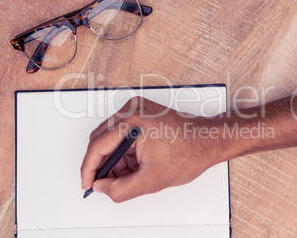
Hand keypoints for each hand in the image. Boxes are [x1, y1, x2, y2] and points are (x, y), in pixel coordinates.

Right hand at [80, 97, 223, 202]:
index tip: (87, 183)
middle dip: (103, 164)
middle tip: (106, 183)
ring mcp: (137, 108)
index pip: (97, 146)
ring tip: (128, 174)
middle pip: (101, 139)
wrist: (209, 140)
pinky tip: (134, 163)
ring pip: (111, 137)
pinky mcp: (142, 111)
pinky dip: (125, 150)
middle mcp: (132, 109)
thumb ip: (120, 189)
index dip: (89, 169)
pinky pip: (122, 132)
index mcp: (132, 122)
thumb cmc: (190, 152)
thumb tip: (102, 186)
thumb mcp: (152, 180)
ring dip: (115, 158)